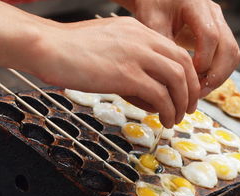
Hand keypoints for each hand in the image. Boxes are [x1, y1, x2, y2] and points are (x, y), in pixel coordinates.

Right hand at [30, 17, 200, 126]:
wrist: (48, 47)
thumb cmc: (70, 47)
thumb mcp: (107, 43)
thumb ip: (127, 56)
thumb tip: (139, 81)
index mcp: (138, 31)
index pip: (175, 51)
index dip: (187, 74)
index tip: (185, 91)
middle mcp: (142, 40)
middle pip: (183, 65)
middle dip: (191, 90)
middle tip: (188, 107)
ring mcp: (136, 56)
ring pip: (177, 80)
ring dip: (181, 103)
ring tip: (176, 118)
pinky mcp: (126, 75)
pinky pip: (159, 95)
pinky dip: (167, 110)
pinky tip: (164, 120)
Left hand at [121, 0, 239, 95]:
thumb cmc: (153, 6)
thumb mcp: (151, 23)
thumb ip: (163, 46)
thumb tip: (172, 77)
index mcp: (196, 6)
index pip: (210, 36)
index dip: (203, 60)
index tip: (189, 77)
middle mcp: (213, 13)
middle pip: (229, 48)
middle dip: (216, 75)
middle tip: (197, 93)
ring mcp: (220, 22)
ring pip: (233, 54)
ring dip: (219, 76)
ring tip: (198, 91)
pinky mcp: (219, 33)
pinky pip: (227, 56)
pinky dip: (217, 72)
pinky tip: (200, 82)